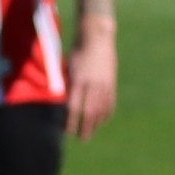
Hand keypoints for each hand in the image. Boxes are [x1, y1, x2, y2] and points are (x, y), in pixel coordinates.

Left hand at [62, 22, 117, 142]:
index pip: (74, 107)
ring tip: (91, 132)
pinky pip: (110, 103)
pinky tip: (102, 120)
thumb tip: (62, 103)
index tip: (67, 131)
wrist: (97, 36)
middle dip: (85, 128)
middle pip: (90, 112)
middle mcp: (94, 84)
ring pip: (102, 110)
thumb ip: (67, 85)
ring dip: (96, 124)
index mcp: (79, 80)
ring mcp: (105, 84)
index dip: (70, 121)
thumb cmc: (78, 50)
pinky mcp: (112, 83)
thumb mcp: (69, 67)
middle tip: (81, 138)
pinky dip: (106, 114)